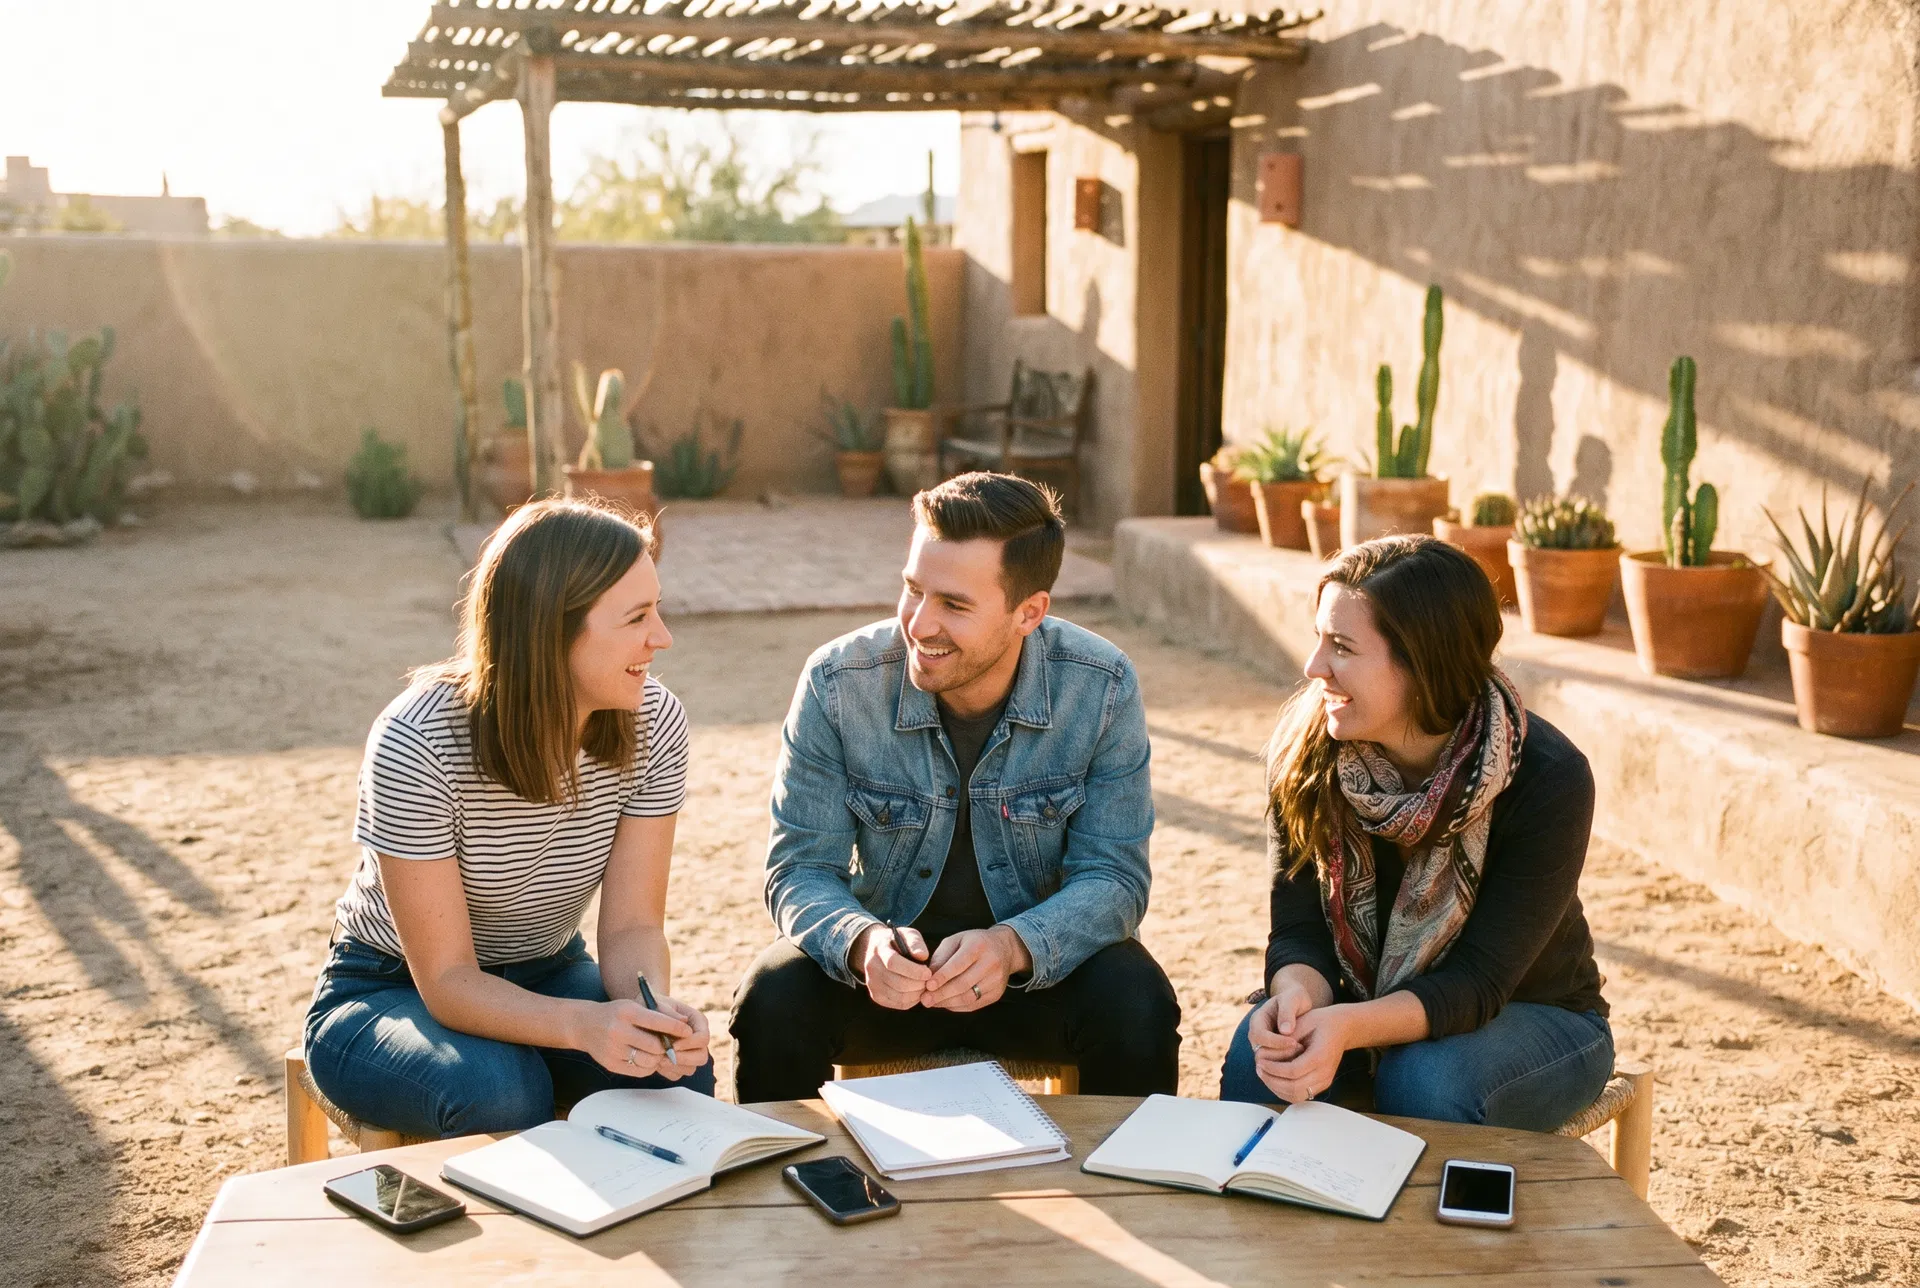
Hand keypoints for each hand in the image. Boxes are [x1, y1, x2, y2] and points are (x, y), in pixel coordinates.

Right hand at [572, 998, 694, 1077]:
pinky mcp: (610, 1064)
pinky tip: (647, 1058)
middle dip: (667, 1047)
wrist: (585, 1025)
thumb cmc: (617, 1014)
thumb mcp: (634, 1006)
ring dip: (658, 1058)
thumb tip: (685, 1025)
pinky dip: (648, 1066)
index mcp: (626, 1012)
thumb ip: (659, 1014)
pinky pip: (639, 1071)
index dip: (676, 1028)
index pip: (657, 1021)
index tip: (688, 1031)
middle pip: (655, 1046)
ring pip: (648, 1061)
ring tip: (659, 1052)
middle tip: (673, 1045)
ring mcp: (613, 1049)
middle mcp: (618, 1031)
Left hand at [648, 995, 712, 1071]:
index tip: (673, 1045)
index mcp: (698, 1021)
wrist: (641, 1014)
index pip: (703, 1038)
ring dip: (674, 1067)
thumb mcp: (658, 1004)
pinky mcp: (678, 1063)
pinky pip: (677, 1074)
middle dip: (683, 1059)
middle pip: (702, 1057)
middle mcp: (697, 1038)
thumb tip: (684, 1021)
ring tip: (657, 1059)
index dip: (690, 1044)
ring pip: (690, 1068)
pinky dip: (667, 1071)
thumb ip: (669, 1012)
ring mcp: (689, 1052)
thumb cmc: (651, 1006)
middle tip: (664, 1057)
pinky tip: (655, 1062)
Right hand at [853, 924, 931, 1009]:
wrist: (877, 950)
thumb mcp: (907, 934)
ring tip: (925, 985)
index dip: (913, 970)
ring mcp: (872, 984)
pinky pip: (898, 1004)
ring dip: (917, 993)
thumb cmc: (897, 942)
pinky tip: (917, 991)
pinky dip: (912, 1000)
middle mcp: (872, 968)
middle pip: (898, 983)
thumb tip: (922, 956)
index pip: (893, 963)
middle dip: (919, 984)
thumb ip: (915, 943)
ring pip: (899, 996)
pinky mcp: (876, 996)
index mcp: (879, 949)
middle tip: (930, 980)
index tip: (928, 973)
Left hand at [922, 926, 1030, 1011]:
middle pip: (963, 984)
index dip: (942, 977)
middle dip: (941, 994)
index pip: (958, 964)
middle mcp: (991, 963)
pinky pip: (973, 1005)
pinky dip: (956, 1006)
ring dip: (947, 1002)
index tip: (927, 986)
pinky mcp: (997, 994)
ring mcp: (996, 980)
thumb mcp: (956, 940)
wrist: (1004, 949)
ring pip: (968, 997)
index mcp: (978, 946)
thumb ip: (941, 956)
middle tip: (924, 1000)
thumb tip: (928, 977)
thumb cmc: (974, 943)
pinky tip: (945, 1003)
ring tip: (932, 1003)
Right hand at [1246, 981, 1315, 1065]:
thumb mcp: (1292, 998)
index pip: (1259, 1036)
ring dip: (1285, 1063)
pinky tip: (1303, 1062)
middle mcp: (1256, 1036)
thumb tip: (1285, 1031)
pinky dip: (1288, 1068)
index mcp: (1257, 1020)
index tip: (1294, 1042)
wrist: (1297, 1005)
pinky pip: (1276, 1067)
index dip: (1275, 1042)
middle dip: (1280, 1055)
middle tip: (1300, 1050)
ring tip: (1303, 1055)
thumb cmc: (1294, 998)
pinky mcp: (1272, 1056)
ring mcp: (1263, 1047)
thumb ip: (1288, 1011)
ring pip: (1267, 1063)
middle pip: (1260, 1053)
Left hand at [1256, 1004, 1351, 1103]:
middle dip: (1272, 1080)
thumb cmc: (1320, 1022)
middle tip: (1259, 1068)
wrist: (1342, 1029)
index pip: (1292, 1071)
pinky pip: (1301, 1095)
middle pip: (1294, 1087)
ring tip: (1264, 1074)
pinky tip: (1274, 1080)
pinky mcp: (1323, 1084)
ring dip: (1276, 1088)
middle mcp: (1324, 1072)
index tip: (1260, 1061)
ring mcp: (1325, 1081)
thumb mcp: (1303, 1022)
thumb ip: (1287, 1039)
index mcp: (1320, 1056)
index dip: (1273, 1068)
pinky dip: (1285, 1091)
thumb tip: (1268, 1052)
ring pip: (1296, 1095)